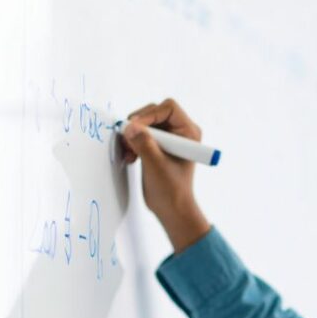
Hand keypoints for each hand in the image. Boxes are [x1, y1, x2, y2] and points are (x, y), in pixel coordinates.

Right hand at [120, 98, 201, 219]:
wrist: (171, 208)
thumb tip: (130, 126)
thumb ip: (144, 144)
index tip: (134, 128)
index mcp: (189, 132)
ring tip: (128, 153)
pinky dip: (132, 142)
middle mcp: (180, 131)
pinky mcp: (158, 145)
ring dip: (132, 135)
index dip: (149, 115)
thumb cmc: (171, 190)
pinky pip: (141, 134)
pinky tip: (130, 157)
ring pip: (144, 123)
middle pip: (154, 113)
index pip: (168, 109)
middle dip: (138, 125)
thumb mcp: (156, 166)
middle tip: (127, 140)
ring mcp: (169, 138)